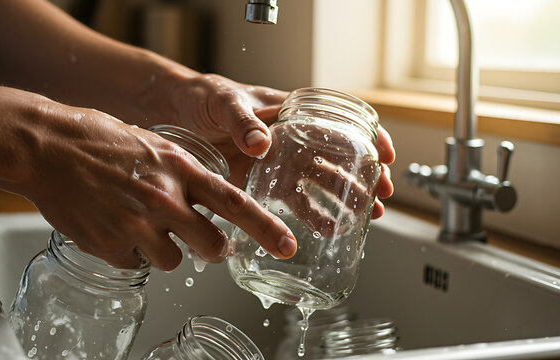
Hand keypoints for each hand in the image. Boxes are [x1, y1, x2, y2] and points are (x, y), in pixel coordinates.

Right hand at [21, 102, 296, 269]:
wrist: (47, 147)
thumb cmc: (99, 140)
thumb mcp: (154, 146)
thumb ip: (182, 175)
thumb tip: (201, 203)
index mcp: (181, 170)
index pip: (235, 204)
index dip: (266, 228)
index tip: (288, 245)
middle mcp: (166, 199)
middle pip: (213, 246)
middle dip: (210, 248)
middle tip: (196, 240)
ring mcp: (138, 225)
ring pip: (173, 261)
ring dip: (162, 249)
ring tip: (138, 223)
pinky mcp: (112, 246)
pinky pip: (136, 264)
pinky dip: (129, 252)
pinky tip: (113, 226)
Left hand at [161, 74, 394, 218]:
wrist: (173, 114)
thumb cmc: (201, 98)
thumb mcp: (222, 101)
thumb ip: (241, 121)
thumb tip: (259, 143)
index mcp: (289, 112)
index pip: (339, 120)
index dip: (368, 135)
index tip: (386, 153)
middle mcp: (290, 139)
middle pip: (338, 157)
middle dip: (365, 175)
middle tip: (383, 195)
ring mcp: (278, 162)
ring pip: (320, 182)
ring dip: (343, 199)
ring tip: (363, 216)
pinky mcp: (261, 183)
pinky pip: (291, 200)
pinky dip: (310, 215)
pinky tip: (324, 228)